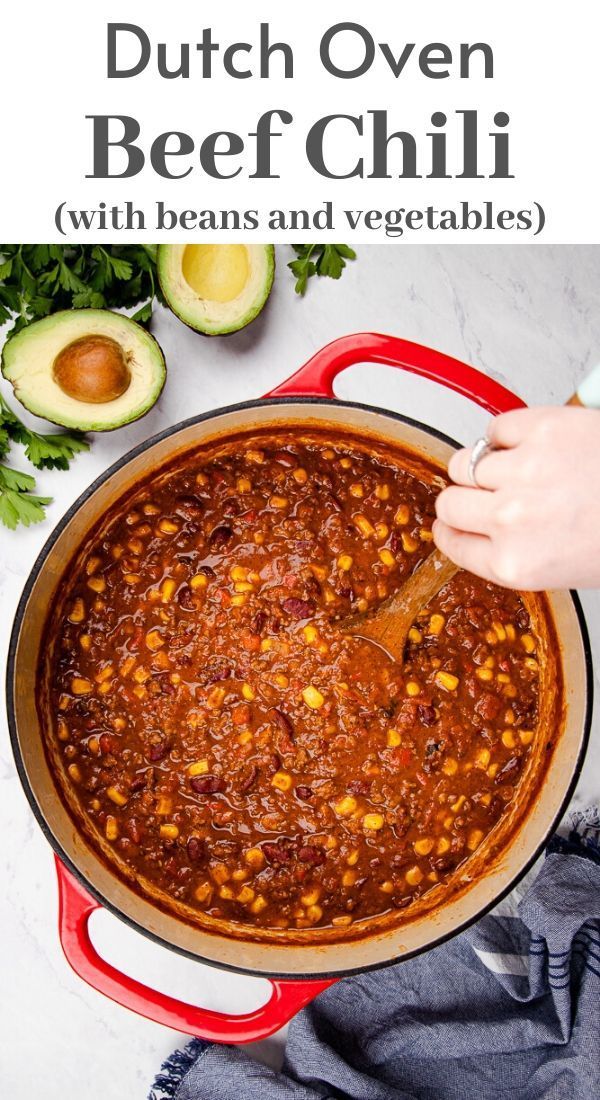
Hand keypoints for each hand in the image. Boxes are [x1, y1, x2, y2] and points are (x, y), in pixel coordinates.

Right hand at [433, 407, 599, 589]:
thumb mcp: (567, 569)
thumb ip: (515, 553)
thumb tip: (480, 530)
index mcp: (515, 563)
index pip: (452, 542)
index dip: (452, 528)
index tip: (453, 521)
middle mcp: (511, 519)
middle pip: (450, 501)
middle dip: (466, 497)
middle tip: (487, 492)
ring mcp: (523, 471)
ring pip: (467, 462)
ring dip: (487, 464)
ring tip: (518, 467)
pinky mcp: (539, 428)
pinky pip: (496, 429)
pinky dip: (507, 434)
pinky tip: (532, 444)